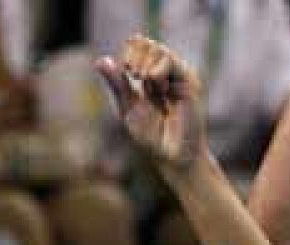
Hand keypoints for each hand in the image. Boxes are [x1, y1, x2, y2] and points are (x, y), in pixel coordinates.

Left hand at [95, 36, 206, 169]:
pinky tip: (154, 83)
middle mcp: (167, 75)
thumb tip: (100, 60)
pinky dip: (157, 68)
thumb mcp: (128, 108)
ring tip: (142, 79)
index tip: (126, 72)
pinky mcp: (189, 83)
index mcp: (151, 79)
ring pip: (159, 49)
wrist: (172, 156)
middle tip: (133, 74)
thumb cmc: (152, 139)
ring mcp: (179, 78)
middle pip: (148, 44)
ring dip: (145, 62)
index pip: (139, 47)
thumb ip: (118, 84)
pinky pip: (170, 60)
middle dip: (135, 55)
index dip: (130, 52)